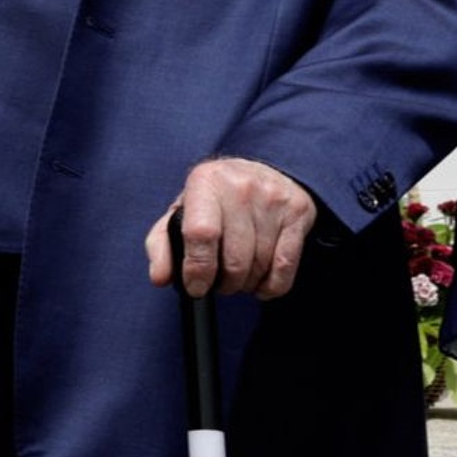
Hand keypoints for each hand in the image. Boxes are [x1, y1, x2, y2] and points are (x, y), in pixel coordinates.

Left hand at [145, 157, 317, 301]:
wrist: (264, 170)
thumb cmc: (217, 199)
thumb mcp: (182, 212)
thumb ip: (161, 244)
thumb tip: (160, 278)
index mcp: (206, 182)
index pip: (201, 233)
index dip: (198, 269)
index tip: (196, 286)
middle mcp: (241, 186)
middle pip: (235, 258)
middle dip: (225, 284)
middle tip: (220, 284)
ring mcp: (273, 198)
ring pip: (260, 264)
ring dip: (246, 284)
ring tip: (238, 279)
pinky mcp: (297, 212)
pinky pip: (285, 265)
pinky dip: (271, 286)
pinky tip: (260, 284)